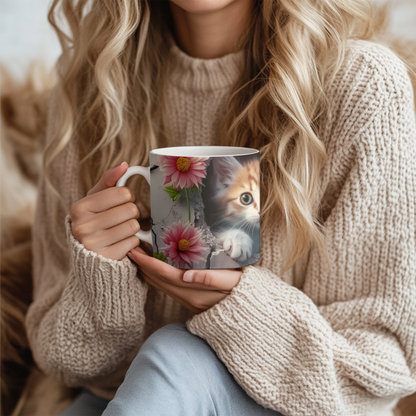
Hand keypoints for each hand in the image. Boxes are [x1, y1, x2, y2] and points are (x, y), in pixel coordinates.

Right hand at [70, 162, 140, 260]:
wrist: (89, 256)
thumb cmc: (94, 221)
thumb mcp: (95, 200)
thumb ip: (109, 181)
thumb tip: (124, 165)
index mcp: (80, 208)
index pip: (122, 193)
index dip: (127, 196)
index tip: (121, 201)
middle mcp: (83, 227)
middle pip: (131, 209)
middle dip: (131, 212)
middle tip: (121, 218)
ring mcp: (94, 245)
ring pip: (134, 226)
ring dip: (132, 228)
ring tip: (120, 230)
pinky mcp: (107, 258)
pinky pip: (134, 242)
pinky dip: (131, 242)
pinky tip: (120, 243)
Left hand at [127, 247, 241, 313]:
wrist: (252, 313)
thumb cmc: (245, 291)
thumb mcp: (233, 281)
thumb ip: (210, 278)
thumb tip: (186, 275)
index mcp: (196, 291)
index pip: (165, 275)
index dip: (148, 263)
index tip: (135, 251)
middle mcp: (189, 298)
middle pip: (158, 281)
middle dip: (143, 265)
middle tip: (131, 249)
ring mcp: (189, 302)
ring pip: (161, 286)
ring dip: (148, 272)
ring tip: (139, 256)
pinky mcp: (191, 302)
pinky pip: (168, 289)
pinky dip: (158, 278)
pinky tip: (156, 269)